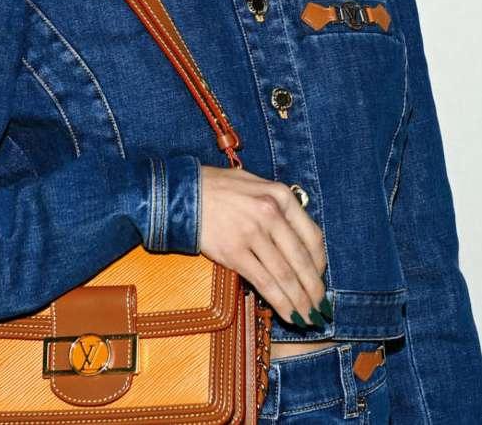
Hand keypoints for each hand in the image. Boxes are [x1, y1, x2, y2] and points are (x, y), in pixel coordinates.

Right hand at [199, 165, 327, 325]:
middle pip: (301, 259)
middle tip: (321, 309)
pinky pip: (264, 282)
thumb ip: (277, 206)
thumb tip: (298, 237)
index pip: (311, 236)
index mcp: (280, 195)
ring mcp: (252, 233)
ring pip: (285, 275)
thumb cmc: (218, 188)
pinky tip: (289, 314)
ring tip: (309, 318)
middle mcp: (270, 213)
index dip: (319, 264)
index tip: (320, 279)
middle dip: (314, 289)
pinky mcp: (234, 252)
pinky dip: (280, 302)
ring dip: (300, 301)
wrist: (181, 193)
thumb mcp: (255, 185)